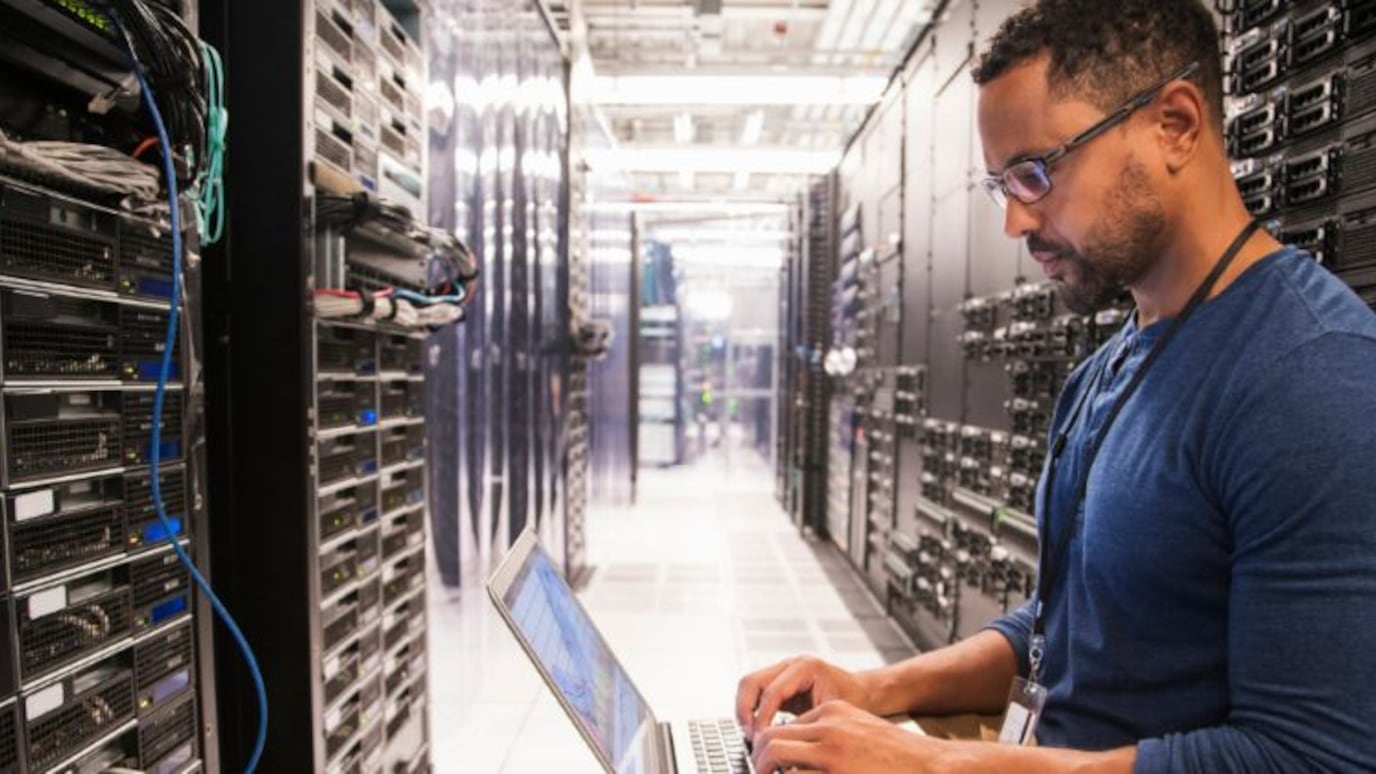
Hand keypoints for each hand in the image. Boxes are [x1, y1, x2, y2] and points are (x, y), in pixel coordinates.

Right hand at [735, 655, 871, 737]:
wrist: (863, 691)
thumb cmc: (854, 700)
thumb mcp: (833, 714)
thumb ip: (807, 725)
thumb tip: (784, 743)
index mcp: (805, 667)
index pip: (772, 691)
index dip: (762, 718)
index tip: (761, 739)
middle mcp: (791, 664)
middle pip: (751, 681)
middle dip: (745, 711)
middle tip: (750, 735)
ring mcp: (783, 669)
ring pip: (749, 685)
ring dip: (744, 710)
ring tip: (751, 734)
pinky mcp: (780, 679)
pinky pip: (756, 691)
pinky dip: (752, 709)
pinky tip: (758, 728)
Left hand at [751, 700, 946, 773]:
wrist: (930, 764)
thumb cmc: (898, 755)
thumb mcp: (860, 730)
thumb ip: (830, 735)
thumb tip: (799, 755)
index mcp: (834, 711)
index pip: (785, 725)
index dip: (769, 746)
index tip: (765, 762)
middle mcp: (829, 727)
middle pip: (772, 737)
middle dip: (757, 758)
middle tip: (757, 772)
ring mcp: (832, 752)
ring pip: (775, 755)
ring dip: (763, 770)